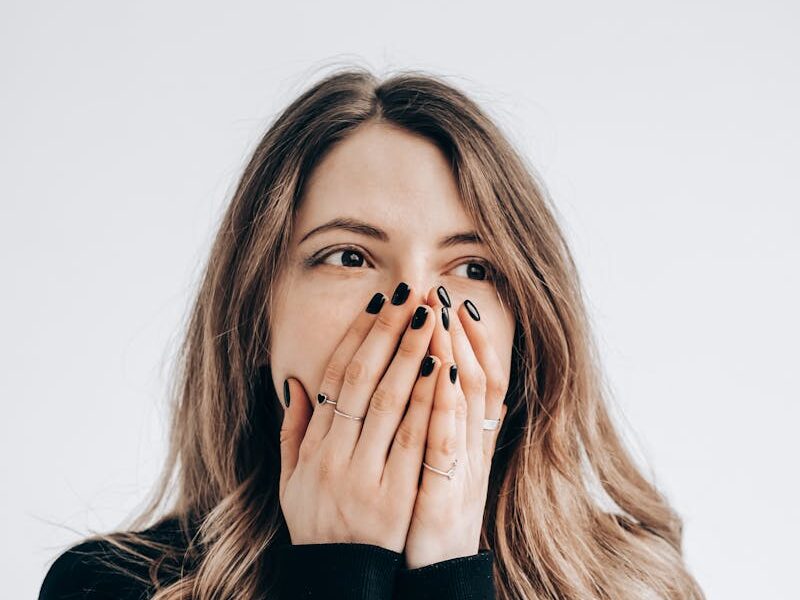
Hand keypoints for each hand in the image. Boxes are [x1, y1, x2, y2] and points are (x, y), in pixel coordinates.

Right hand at [278, 282, 441, 552]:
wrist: (340, 582)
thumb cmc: (318, 525)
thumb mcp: (291, 480)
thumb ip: (293, 431)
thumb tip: (295, 383)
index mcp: (314, 448)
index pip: (336, 379)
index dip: (357, 338)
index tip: (378, 305)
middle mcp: (337, 456)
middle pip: (365, 381)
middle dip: (390, 333)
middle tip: (412, 295)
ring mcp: (367, 475)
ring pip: (391, 404)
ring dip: (412, 356)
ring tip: (431, 318)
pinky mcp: (398, 496)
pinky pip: (415, 441)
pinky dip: (428, 403)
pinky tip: (444, 369)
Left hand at [402, 286, 507, 568]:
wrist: (430, 577)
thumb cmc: (423, 518)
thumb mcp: (435, 469)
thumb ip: (438, 426)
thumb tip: (445, 382)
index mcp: (462, 441)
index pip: (471, 380)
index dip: (465, 341)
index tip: (452, 303)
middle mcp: (470, 451)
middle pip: (472, 380)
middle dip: (454, 334)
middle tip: (442, 293)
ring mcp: (461, 472)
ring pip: (465, 402)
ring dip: (456, 354)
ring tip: (443, 315)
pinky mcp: (446, 496)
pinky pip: (448, 443)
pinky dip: (447, 406)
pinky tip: (445, 372)